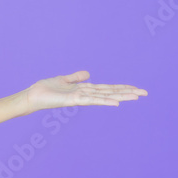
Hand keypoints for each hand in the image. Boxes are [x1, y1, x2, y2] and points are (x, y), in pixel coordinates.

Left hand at [23, 70, 146, 114]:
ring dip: (121, 96)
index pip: (107, 88)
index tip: (136, 88)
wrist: (32, 96)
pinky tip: (116, 103)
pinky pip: (91, 100)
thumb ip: (76, 77)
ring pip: (105, 96)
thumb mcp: (63, 79)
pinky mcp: (73, 100)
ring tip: (136, 96)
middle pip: (110, 92)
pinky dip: (104, 101)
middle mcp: (85, 95)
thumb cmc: (45, 90)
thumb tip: (89, 73)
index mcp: (84, 90)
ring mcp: (81, 98)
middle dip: (127, 92)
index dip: (121, 88)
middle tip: (145, 93)